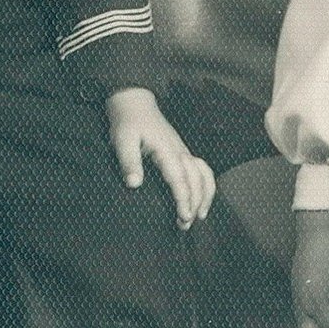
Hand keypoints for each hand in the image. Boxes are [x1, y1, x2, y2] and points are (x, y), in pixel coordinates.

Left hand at [105, 88, 215, 229]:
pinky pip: (202, 169)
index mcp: (166, 150)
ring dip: (205, 195)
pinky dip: (206, 185)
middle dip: (195, 204)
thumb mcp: (122, 140)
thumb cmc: (127, 122)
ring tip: (200, 216)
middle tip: (185, 225)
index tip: (184, 217)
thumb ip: (129, 162)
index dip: (184, 199)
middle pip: (196, 180)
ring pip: (204, 174)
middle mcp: (180, 151)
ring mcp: (183, 150)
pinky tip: (201, 198)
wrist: (134, 102)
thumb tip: (134, 184)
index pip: (180, 179)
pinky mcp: (182, 151)